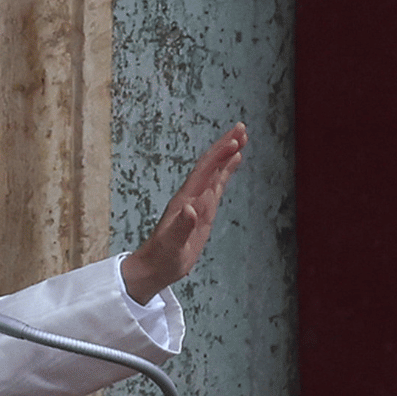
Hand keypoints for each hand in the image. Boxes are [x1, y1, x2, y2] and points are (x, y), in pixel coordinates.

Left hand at [121, 123, 247, 301]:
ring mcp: (197, 203)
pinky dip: (226, 172)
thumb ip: (181, 227)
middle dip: (225, 146)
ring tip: (242, 138)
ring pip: (215, 173)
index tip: (235, 142)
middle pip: (210, 165)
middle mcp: (192, 197)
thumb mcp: (171, 245)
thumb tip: (191, 208)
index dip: (219, 156)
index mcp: (185, 201)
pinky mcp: (203, 212)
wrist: (154, 267)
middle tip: (242, 128)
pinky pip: (216, 186)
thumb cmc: (161, 258)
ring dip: (227, 155)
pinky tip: (233, 163)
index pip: (204, 172)